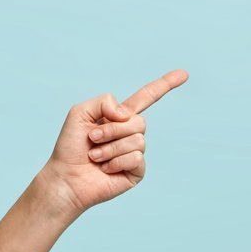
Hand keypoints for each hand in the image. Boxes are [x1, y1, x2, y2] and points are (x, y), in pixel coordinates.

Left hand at [40, 69, 188, 218]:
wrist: (65, 177)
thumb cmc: (69, 147)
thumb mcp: (79, 113)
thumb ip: (103, 102)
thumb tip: (127, 114)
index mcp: (118, 117)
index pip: (146, 98)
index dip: (164, 85)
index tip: (184, 74)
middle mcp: (130, 133)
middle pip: (139, 122)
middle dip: (112, 130)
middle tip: (92, 139)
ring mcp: (135, 152)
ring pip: (137, 140)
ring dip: (110, 148)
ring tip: (94, 156)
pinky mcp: (136, 171)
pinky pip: (136, 158)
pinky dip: (116, 162)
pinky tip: (105, 168)